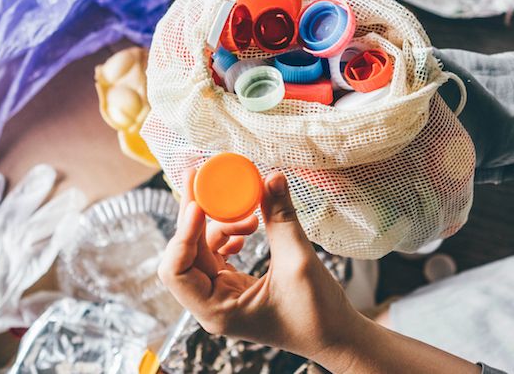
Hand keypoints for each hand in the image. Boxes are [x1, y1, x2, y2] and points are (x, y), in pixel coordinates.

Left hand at [159, 169, 480, 373]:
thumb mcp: (298, 262)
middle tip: (202, 176)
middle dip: (195, 215)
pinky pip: (217, 254)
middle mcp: (212, 305)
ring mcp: (222, 296)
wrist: (336, 336)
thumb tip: (271, 176)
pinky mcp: (234, 286)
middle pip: (186, 254)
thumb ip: (280, 218)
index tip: (198, 202)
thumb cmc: (318, 315)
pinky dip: (229, 235)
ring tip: (251, 215)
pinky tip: (251, 228)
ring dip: (219, 224)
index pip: (177, 270)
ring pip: (201, 250)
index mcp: (217, 311)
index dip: (182, 234)